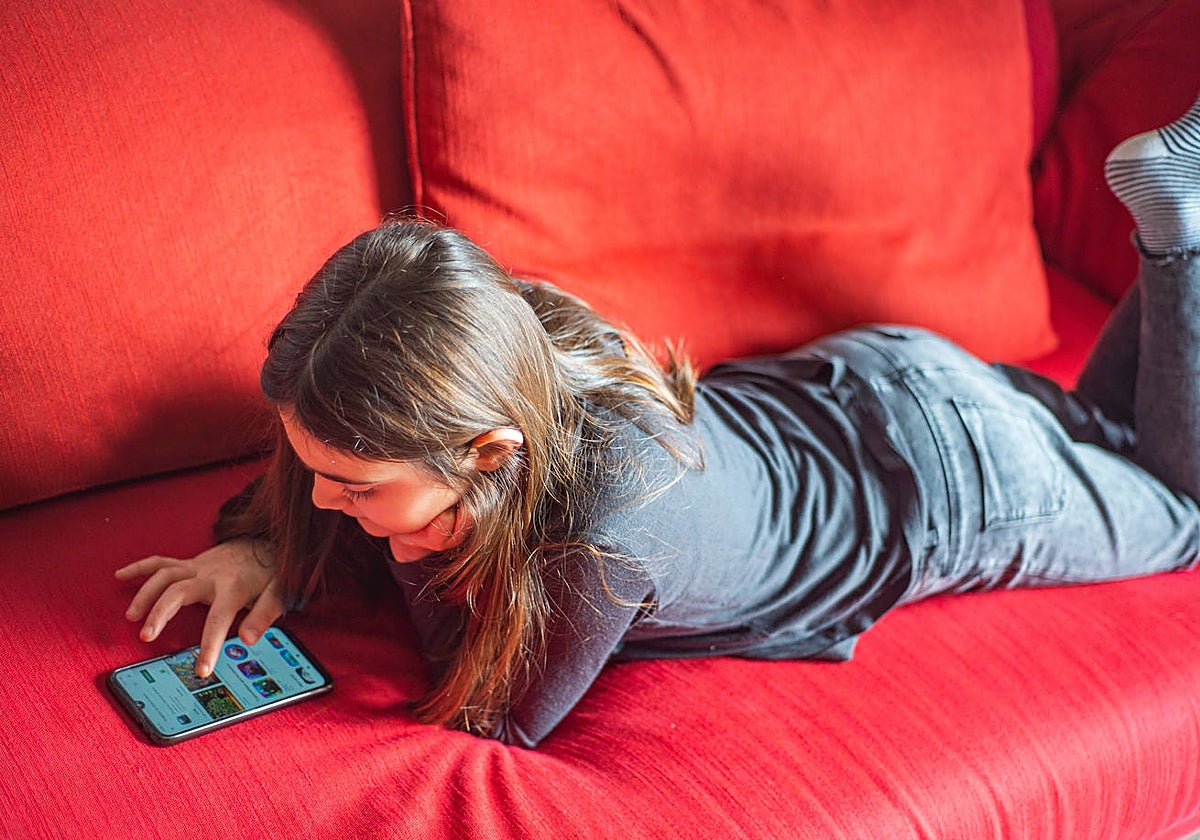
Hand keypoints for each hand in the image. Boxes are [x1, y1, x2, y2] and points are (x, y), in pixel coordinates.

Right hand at [115, 538, 282, 677]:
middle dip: (160, 613)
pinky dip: (140, 567)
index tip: (201, 669)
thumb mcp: (278, 594)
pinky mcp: (190, 563)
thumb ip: (264, 617)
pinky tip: (121, 576)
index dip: (209, 645)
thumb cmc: (272, 572)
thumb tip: (247, 639)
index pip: (218, 619)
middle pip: (179, 592)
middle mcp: (211, 576)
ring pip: (165, 576)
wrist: (267, 542)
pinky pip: (162, 562)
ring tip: (131, 617)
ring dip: (146, 594)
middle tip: (146, 637)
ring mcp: (198, 567)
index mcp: (233, 588)